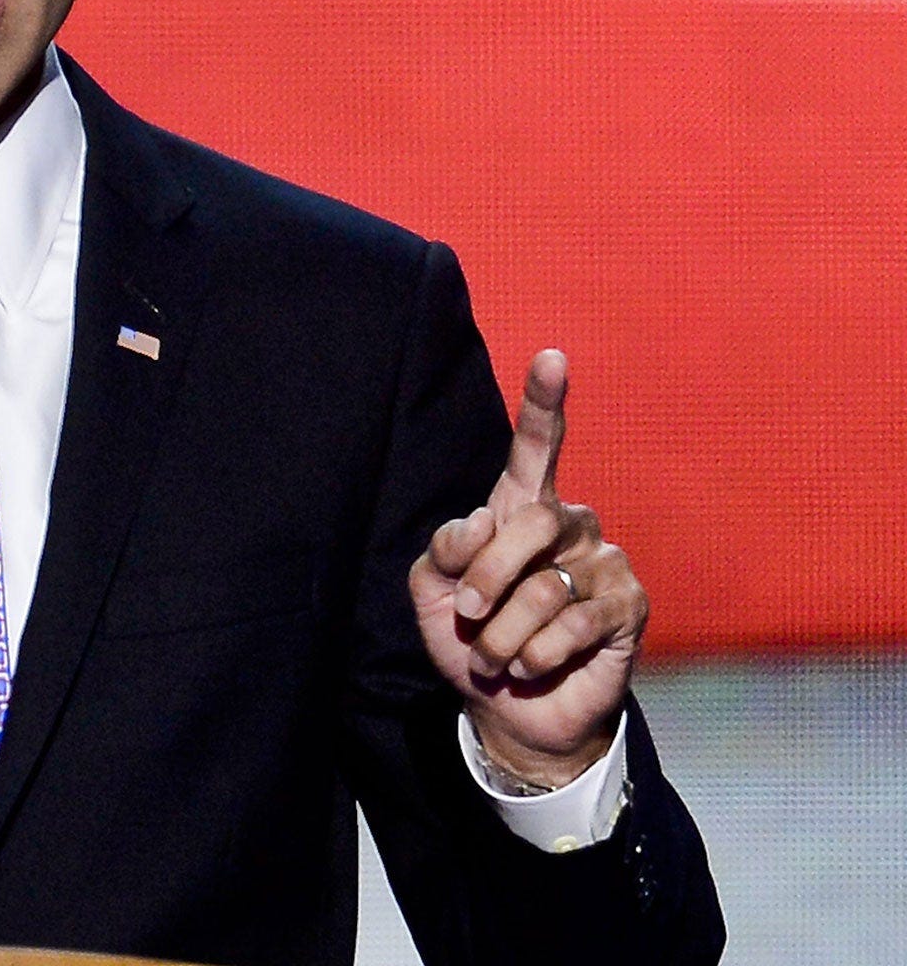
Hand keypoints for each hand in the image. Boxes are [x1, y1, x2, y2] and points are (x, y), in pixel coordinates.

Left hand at [408, 350, 646, 787]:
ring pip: (546, 585)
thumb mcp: (434, 594)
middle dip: (485, 577)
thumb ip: (443, 552)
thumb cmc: (471, 640)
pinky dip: (538, 653)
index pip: (537, 447)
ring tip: (499, 654)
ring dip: (505, 632)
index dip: (544, 401)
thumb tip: (480, 523)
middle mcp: (569, 524)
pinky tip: (532, 664)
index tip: (551, 354)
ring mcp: (604, 561)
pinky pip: (577, 622)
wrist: (508, 709)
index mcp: (521, 508)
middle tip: (469, 616)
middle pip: (529, 522)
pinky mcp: (629, 607)